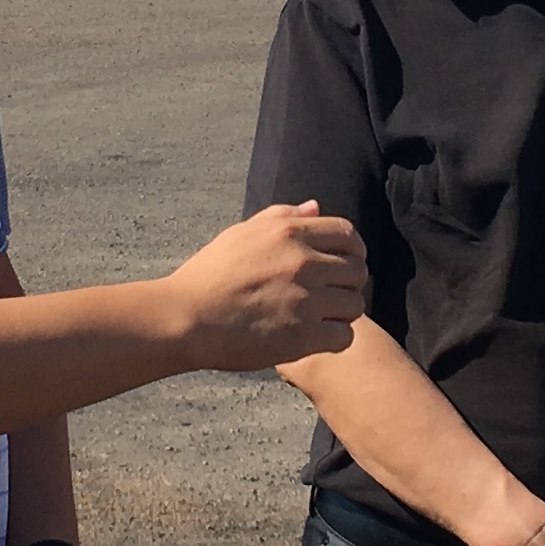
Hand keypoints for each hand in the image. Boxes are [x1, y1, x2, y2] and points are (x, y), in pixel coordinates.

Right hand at [170, 203, 368, 369]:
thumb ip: (283, 216)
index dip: (352, 251)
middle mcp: (303, 262)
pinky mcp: (303, 336)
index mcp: (289, 232)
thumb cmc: (209, 275)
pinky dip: (333, 338)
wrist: (186, 318)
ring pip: (354, 305)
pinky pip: (344, 336)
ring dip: (341, 312)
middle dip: (347, 283)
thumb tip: (316, 207)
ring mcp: (306, 300)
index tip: (341, 265)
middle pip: (358, 271)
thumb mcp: (242, 233)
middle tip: (328, 295)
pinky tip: (314, 337)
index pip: (348, 235)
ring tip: (319, 317)